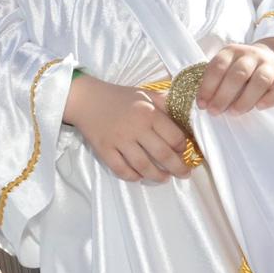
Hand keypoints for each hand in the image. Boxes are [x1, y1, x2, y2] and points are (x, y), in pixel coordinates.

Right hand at [64, 74, 192, 183]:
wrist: (87, 99)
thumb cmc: (119, 97)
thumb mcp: (145, 94)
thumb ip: (165, 104)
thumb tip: (186, 114)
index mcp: (149, 113)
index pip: (174, 136)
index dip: (183, 147)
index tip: (183, 152)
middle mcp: (136, 128)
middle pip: (163, 155)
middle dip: (178, 168)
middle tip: (184, 174)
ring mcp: (119, 141)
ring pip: (143, 166)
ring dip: (157, 176)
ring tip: (164, 178)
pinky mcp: (104, 150)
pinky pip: (121, 169)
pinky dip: (132, 177)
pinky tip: (140, 177)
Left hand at [194, 42, 273, 115]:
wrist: (271, 59)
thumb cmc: (241, 72)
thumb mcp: (225, 71)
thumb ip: (216, 84)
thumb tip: (205, 105)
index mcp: (232, 51)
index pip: (218, 66)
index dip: (208, 87)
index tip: (202, 105)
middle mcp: (252, 54)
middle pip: (238, 74)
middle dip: (224, 95)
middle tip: (215, 112)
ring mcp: (271, 63)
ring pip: (260, 80)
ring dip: (245, 99)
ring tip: (234, 112)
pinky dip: (272, 98)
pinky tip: (260, 107)